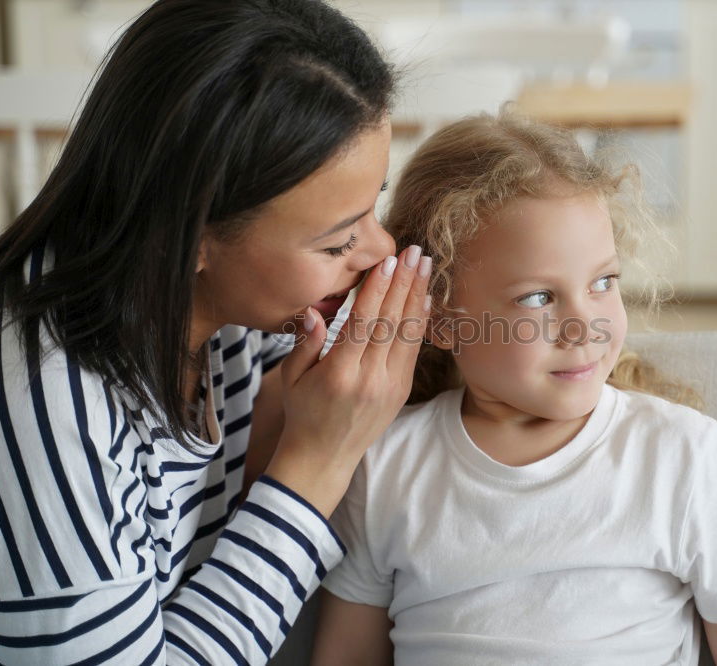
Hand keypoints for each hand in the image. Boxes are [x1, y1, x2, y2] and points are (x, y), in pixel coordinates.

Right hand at [265, 245, 430, 516]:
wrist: (323, 459)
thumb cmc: (302, 413)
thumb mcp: (292, 379)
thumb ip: (305, 343)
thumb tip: (315, 311)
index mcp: (340, 373)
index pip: (364, 322)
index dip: (378, 289)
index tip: (388, 262)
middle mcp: (370, 378)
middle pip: (392, 321)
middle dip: (404, 282)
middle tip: (415, 251)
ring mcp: (390, 386)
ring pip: (408, 333)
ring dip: (418, 295)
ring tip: (425, 265)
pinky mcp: (401, 390)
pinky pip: (413, 349)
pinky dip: (420, 322)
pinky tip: (424, 298)